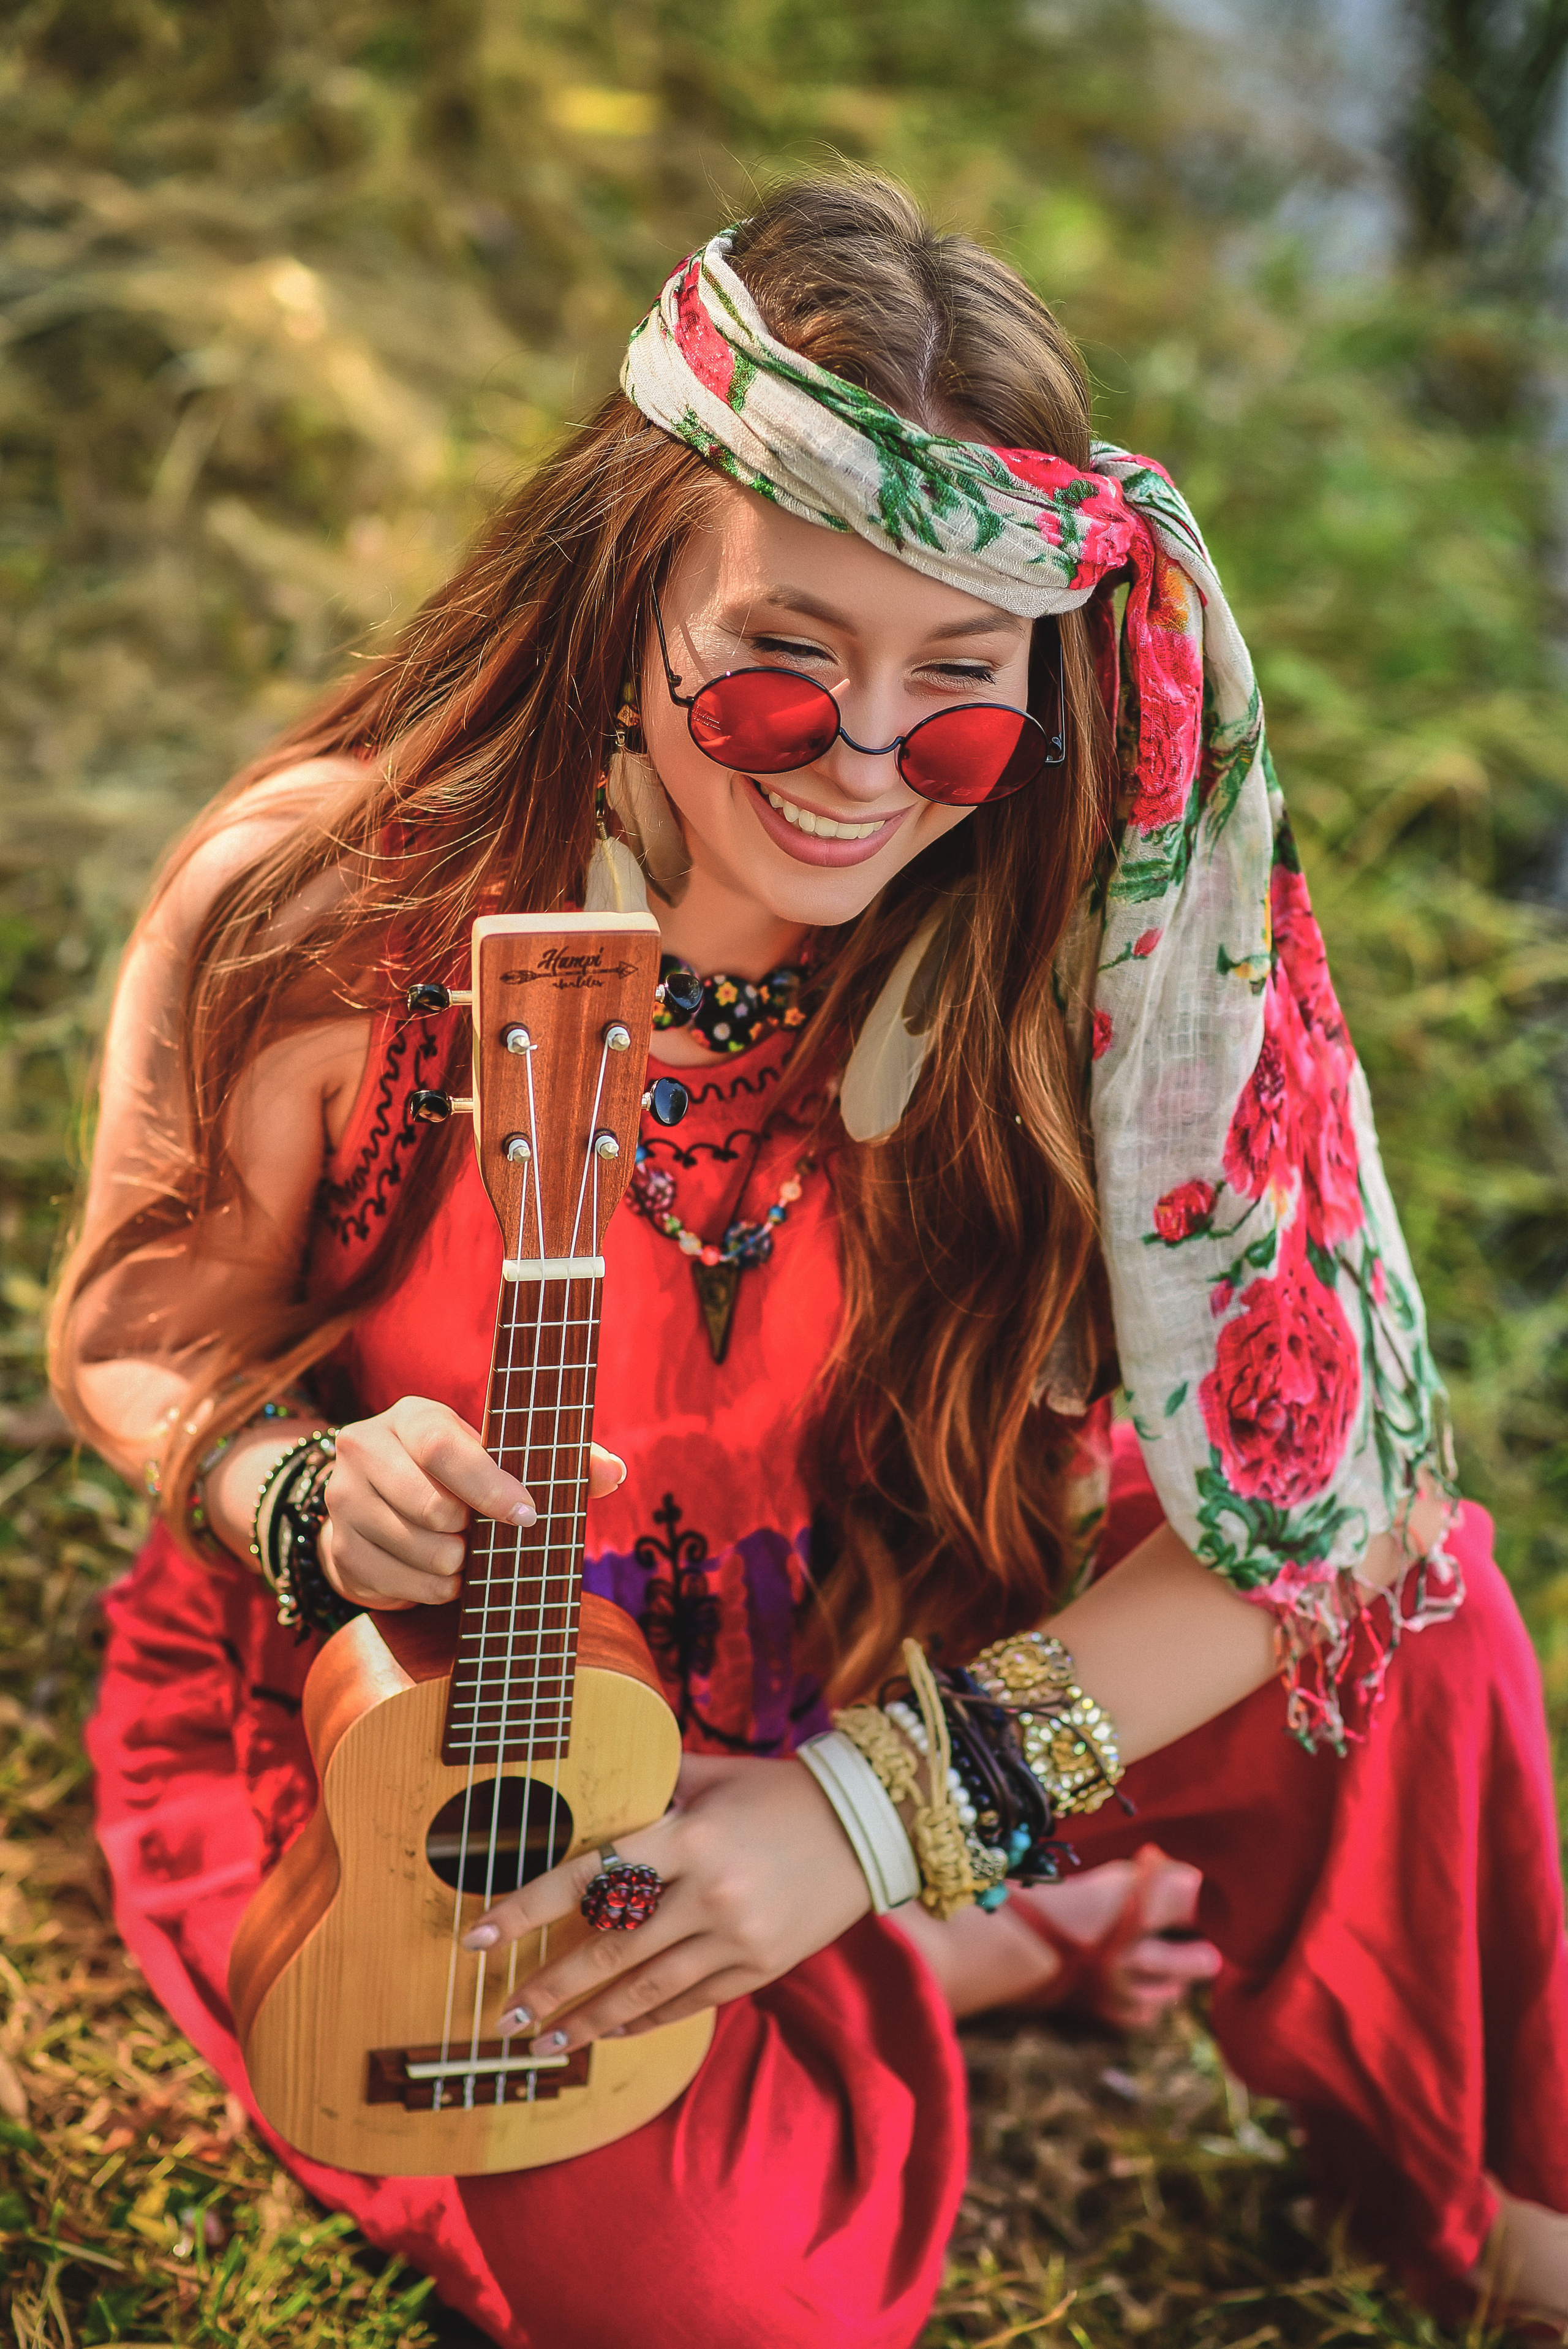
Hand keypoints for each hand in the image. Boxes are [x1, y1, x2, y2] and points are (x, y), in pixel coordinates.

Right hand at [318, 1395, 625, 1609]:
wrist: (379, 1505)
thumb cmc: (460, 1476)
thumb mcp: (500, 1456)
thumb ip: (562, 1459)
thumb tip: (614, 1472)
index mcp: (411, 1417)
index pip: (444, 1447)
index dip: (489, 1485)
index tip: (526, 1515)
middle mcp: (364, 1448)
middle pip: (431, 1507)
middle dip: (471, 1534)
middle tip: (482, 1535)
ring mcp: (343, 1500)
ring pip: (417, 1551)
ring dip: (456, 1566)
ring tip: (464, 1554)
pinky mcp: (338, 1548)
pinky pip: (398, 1585)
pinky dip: (432, 1589)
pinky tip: (439, 1575)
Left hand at [459, 1753, 871, 2052]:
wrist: (864, 1825)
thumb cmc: (774, 1790)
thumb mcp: (708, 1775)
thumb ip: (647, 1790)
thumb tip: (582, 1797)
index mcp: (687, 1836)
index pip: (587, 1878)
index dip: (526, 1910)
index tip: (476, 1937)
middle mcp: (708, 1892)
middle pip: (610, 1952)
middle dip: (548, 1989)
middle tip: (502, 2017)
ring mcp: (736, 1937)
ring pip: (646, 1992)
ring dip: (587, 2022)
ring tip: (543, 2042)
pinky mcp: (760, 1968)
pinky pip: (688, 2004)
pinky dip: (643, 2020)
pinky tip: (608, 2031)